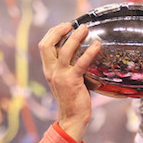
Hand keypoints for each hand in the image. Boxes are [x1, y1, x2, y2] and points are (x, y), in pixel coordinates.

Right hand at [39, 23, 100, 141]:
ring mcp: (60, 76)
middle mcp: (51, 71)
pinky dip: (89, 52)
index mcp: (48, 70)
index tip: (65, 26)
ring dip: (75, 37)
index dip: (53, 33)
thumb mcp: (66, 80)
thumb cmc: (72, 99)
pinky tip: (97, 45)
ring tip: (85, 29)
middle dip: (58, 31)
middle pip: (47, 44)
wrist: (72, 118)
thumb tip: (81, 52)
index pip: (44, 46)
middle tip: (71, 24)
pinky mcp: (72, 81)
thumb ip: (68, 67)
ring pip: (64, 50)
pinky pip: (81, 62)